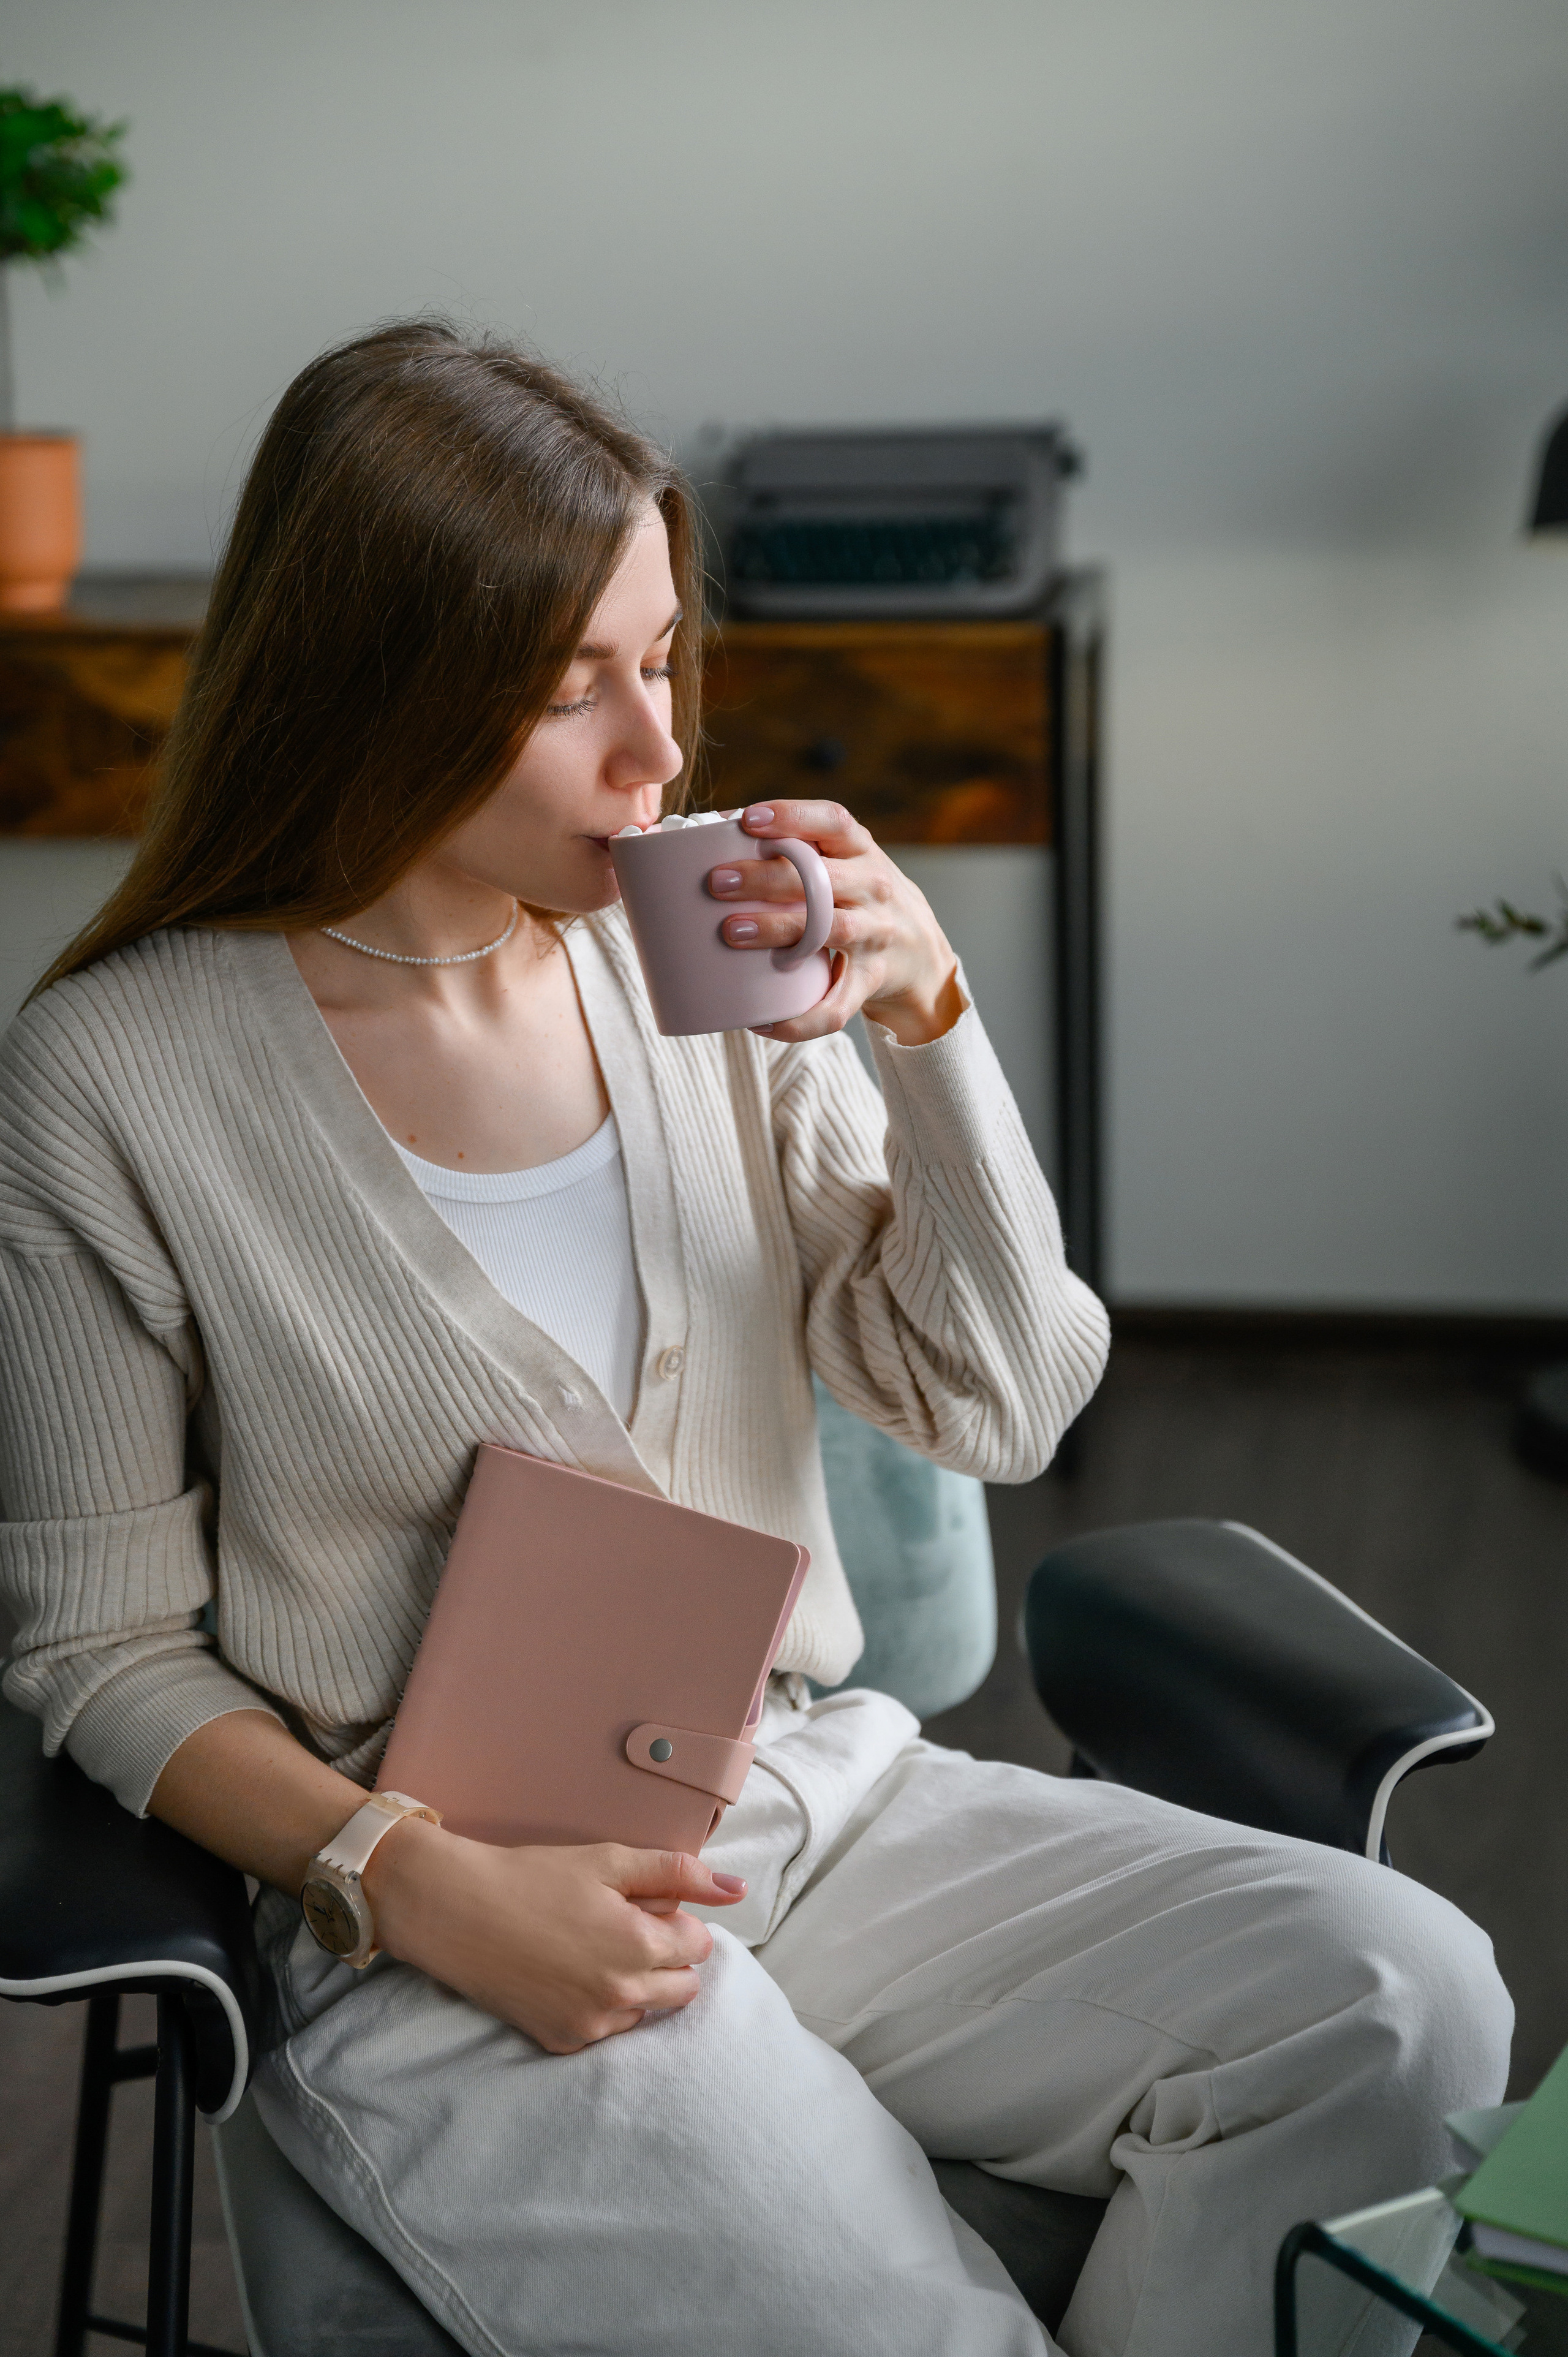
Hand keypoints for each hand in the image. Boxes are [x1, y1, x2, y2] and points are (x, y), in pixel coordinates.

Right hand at [364, 1818, 745, 2052]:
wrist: (457, 1911)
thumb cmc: (534, 1876)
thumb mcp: (610, 1860)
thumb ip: (679, 1873)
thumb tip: (739, 1889)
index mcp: (641, 1946)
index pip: (699, 1945)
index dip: (675, 1920)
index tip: (642, 1905)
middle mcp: (623, 1996)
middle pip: (683, 1988)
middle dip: (665, 1957)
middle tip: (621, 1927)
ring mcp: (591, 2025)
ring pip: (645, 2011)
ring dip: (634, 1985)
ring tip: (588, 1948)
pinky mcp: (562, 2042)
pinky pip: (605, 2029)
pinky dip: (598, 2006)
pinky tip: (566, 1973)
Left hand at [707, 800, 963, 1044]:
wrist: (922, 954)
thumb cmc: (861, 897)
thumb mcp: (847, 861)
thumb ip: (800, 848)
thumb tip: (710, 837)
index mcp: (862, 851)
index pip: (832, 821)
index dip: (791, 816)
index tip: (748, 819)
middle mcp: (873, 889)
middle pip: (820, 879)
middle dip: (765, 878)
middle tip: (717, 883)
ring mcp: (875, 936)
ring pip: (828, 931)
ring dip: (777, 930)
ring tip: (731, 932)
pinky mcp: (870, 981)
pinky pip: (836, 1007)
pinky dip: (799, 1019)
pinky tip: (760, 1020)